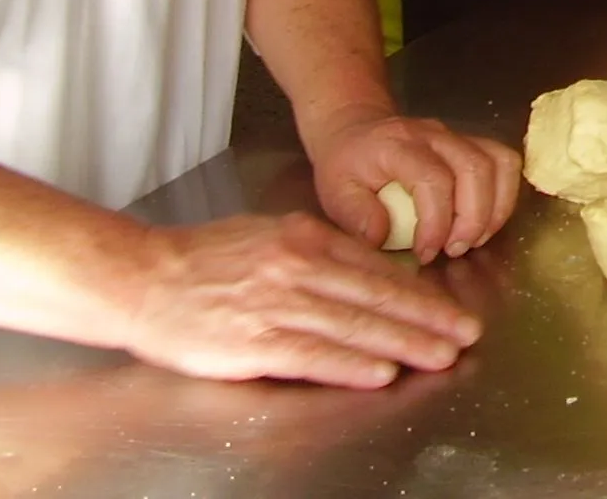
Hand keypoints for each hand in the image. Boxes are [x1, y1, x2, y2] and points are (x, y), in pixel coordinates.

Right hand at [120, 212, 482, 388]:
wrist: (141, 277)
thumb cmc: (203, 259)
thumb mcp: (268, 235)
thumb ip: (316, 251)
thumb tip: (366, 268)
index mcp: (304, 237)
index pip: (376, 266)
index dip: (419, 291)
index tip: (451, 307)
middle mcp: (297, 266)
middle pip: (376, 295)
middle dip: (428, 317)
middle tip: (465, 333)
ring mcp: (276, 304)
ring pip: (355, 324)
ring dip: (404, 342)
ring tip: (441, 355)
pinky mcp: (253, 342)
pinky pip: (314, 354)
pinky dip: (352, 363)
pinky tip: (382, 371)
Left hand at [305, 107, 522, 265]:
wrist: (355, 128)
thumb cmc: (345, 164)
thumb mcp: (333, 190)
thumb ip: (355, 215)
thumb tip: (381, 238)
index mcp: (398, 145)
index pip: (433, 179)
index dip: (437, 222)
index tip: (425, 253)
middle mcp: (435, 135)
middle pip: (475, 169)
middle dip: (472, 219)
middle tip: (454, 251)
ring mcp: (458, 136)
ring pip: (499, 163)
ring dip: (494, 209)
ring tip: (473, 240)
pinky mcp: (472, 143)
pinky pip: (505, 163)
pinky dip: (504, 196)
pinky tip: (484, 223)